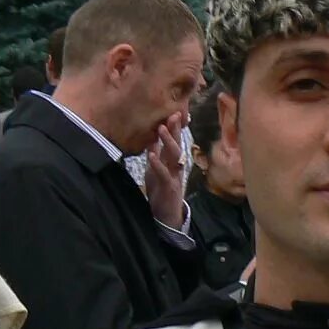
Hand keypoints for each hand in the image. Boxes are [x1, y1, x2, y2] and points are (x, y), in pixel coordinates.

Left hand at [143, 111, 187, 229]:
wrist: (167, 217)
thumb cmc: (161, 192)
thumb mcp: (156, 171)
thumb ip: (155, 156)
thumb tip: (151, 140)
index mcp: (172, 163)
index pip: (174, 142)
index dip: (173, 128)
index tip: (172, 112)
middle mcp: (176, 167)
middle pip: (177, 145)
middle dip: (175, 129)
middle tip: (174, 114)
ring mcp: (174, 176)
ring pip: (174, 156)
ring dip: (168, 142)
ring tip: (161, 128)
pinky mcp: (169, 187)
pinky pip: (164, 173)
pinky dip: (157, 164)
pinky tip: (151, 155)